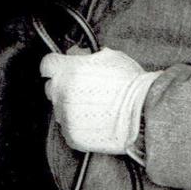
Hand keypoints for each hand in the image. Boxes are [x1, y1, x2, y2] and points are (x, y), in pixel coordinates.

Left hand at [39, 46, 159, 155]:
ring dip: (71, 107)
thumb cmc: (130, 84)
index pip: (47, 65)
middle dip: (64, 87)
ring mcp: (65, 116)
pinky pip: (68, 128)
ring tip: (94, 107)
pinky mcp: (72, 136)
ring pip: (60, 109)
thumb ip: (86, 55)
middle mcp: (61, 94)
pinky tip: (95, 121)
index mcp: (67, 71)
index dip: (56, 65)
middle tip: (84, 89)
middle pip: (51, 88)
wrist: (143, 113)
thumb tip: (76, 53)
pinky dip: (78, 125)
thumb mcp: (110, 57)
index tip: (61, 68)